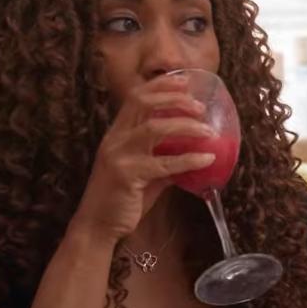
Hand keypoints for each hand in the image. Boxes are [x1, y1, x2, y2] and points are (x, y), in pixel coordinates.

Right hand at [73, 75, 215, 238]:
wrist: (98, 226)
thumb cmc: (122, 198)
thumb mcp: (145, 173)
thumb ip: (165, 159)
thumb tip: (194, 153)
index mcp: (117, 134)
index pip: (136, 97)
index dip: (161, 85)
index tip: (185, 81)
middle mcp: (115, 139)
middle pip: (143, 103)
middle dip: (174, 98)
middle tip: (200, 106)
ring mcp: (119, 156)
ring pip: (154, 128)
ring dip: (186, 126)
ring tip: (208, 131)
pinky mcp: (127, 175)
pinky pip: (163, 163)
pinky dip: (188, 159)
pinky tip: (207, 160)